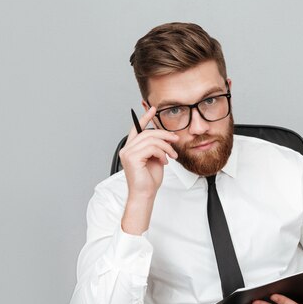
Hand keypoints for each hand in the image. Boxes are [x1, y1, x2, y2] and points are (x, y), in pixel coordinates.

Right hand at [119, 107, 178, 234]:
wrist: (145, 194)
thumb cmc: (150, 180)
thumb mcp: (156, 159)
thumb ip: (156, 147)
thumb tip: (165, 137)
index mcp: (131, 148)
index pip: (137, 129)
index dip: (145, 117)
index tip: (154, 109)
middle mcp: (127, 149)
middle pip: (147, 133)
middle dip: (164, 134)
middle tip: (175, 140)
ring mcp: (128, 153)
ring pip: (151, 139)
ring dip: (166, 146)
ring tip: (172, 156)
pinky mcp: (132, 158)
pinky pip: (151, 148)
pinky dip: (161, 153)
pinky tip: (165, 161)